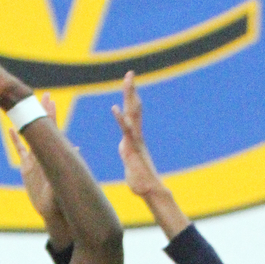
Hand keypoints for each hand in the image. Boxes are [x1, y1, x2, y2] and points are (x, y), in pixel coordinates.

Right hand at [10, 94, 71, 246]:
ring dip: (27, 121)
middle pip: (42, 128)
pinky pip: (20, 150)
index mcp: (53, 155)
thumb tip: (78, 149)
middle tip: (43, 95)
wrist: (51, 211)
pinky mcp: (27, 168)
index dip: (50, 115)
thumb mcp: (63, 180)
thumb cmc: (60, 199)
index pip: (51, 130)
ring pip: (29, 135)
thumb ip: (68, 165)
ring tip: (24, 107)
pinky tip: (10, 128)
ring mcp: (35, 159)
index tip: (49, 100)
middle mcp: (44, 154)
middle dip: (42, 111)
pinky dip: (15, 139)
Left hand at [112, 72, 162, 197]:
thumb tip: (125, 149)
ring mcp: (135, 140)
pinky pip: (126, 131)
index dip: (130, 99)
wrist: (149, 190)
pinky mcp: (132, 148)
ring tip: (128, 79)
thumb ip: (127, 153)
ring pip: (132, 113)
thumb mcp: (130, 163)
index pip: (132, 114)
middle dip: (131, 90)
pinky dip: (120, 119)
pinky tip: (114, 108)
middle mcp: (136, 135)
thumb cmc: (140, 182)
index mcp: (134, 137)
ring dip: (130, 96)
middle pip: (134, 108)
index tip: (129, 84)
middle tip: (130, 73)